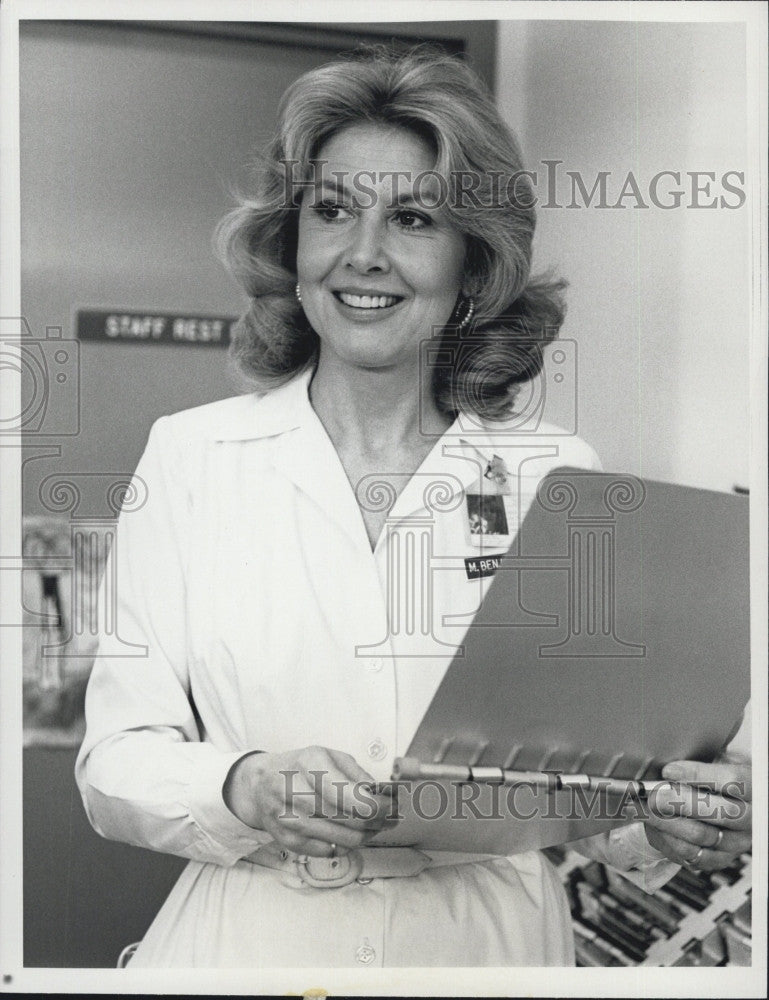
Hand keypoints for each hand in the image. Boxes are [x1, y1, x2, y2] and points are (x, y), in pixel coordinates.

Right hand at [223, 745, 396, 856]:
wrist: (259, 785)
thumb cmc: (299, 768)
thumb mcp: (328, 755)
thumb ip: (357, 773)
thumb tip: (381, 793)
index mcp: (310, 765)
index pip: (355, 799)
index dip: (381, 807)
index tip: (392, 805)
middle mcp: (297, 793)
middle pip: (354, 823)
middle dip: (380, 822)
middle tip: (390, 816)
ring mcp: (291, 821)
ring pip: (346, 841)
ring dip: (367, 835)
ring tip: (373, 824)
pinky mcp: (289, 843)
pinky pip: (332, 852)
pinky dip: (346, 844)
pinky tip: (348, 831)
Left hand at [629, 754, 750, 870]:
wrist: (724, 806)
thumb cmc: (717, 780)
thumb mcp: (718, 762)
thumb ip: (703, 761)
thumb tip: (672, 764)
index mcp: (754, 789)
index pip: (733, 781)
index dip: (698, 775)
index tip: (669, 771)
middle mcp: (751, 819)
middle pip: (720, 812)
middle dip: (680, 802)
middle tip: (653, 795)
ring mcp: (737, 842)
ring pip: (701, 834)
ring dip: (666, 821)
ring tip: (642, 808)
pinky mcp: (720, 858)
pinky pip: (694, 855)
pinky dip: (669, 839)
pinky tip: (652, 826)